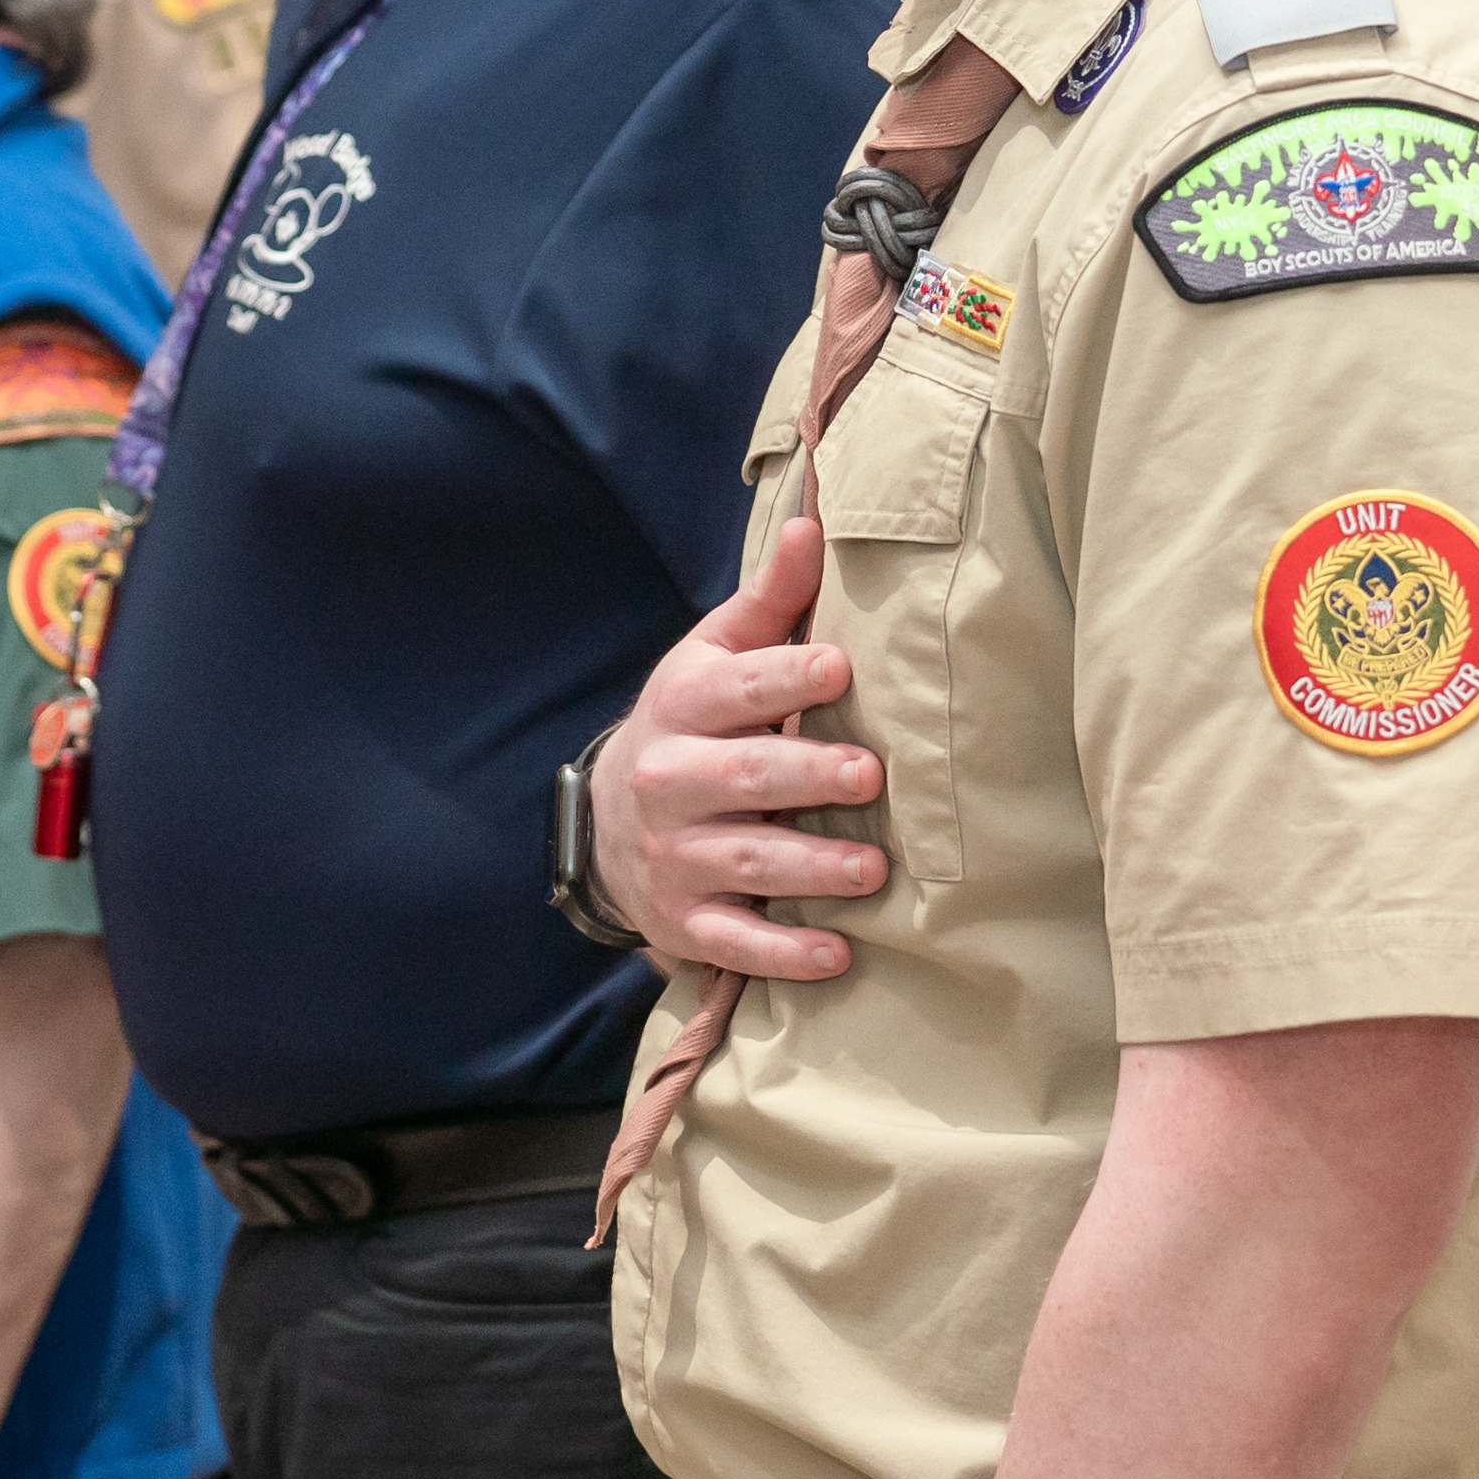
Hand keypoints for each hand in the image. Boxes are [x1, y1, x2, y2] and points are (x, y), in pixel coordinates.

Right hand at [588, 511, 885, 979]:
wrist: (606, 827)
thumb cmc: (691, 727)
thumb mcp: (711, 657)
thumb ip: (769, 602)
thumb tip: (814, 522)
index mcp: (683, 706)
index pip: (734, 689)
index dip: (783, 678)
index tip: (838, 669)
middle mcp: (670, 782)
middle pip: (741, 777)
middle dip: (805, 774)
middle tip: (868, 774)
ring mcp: (676, 857)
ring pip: (744, 861)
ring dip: (810, 867)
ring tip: (872, 869)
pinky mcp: (686, 921)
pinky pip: (734, 942)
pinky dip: (783, 953)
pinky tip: (836, 956)